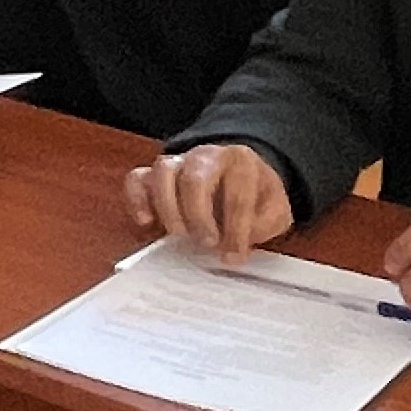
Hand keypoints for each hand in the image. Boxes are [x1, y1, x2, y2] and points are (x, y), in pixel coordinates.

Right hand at [124, 142, 297, 259]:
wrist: (237, 174)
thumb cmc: (254, 195)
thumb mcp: (274, 209)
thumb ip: (264, 223)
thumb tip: (240, 241)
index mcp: (240, 162)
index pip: (237, 194)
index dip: (236, 228)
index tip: (234, 255)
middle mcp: (205, 156)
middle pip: (195, 179)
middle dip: (199, 215)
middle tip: (206, 243)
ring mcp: (177, 162)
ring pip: (163, 174)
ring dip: (168, 209)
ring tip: (179, 234)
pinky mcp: (154, 174)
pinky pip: (136, 179)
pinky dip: (137, 200)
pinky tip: (146, 221)